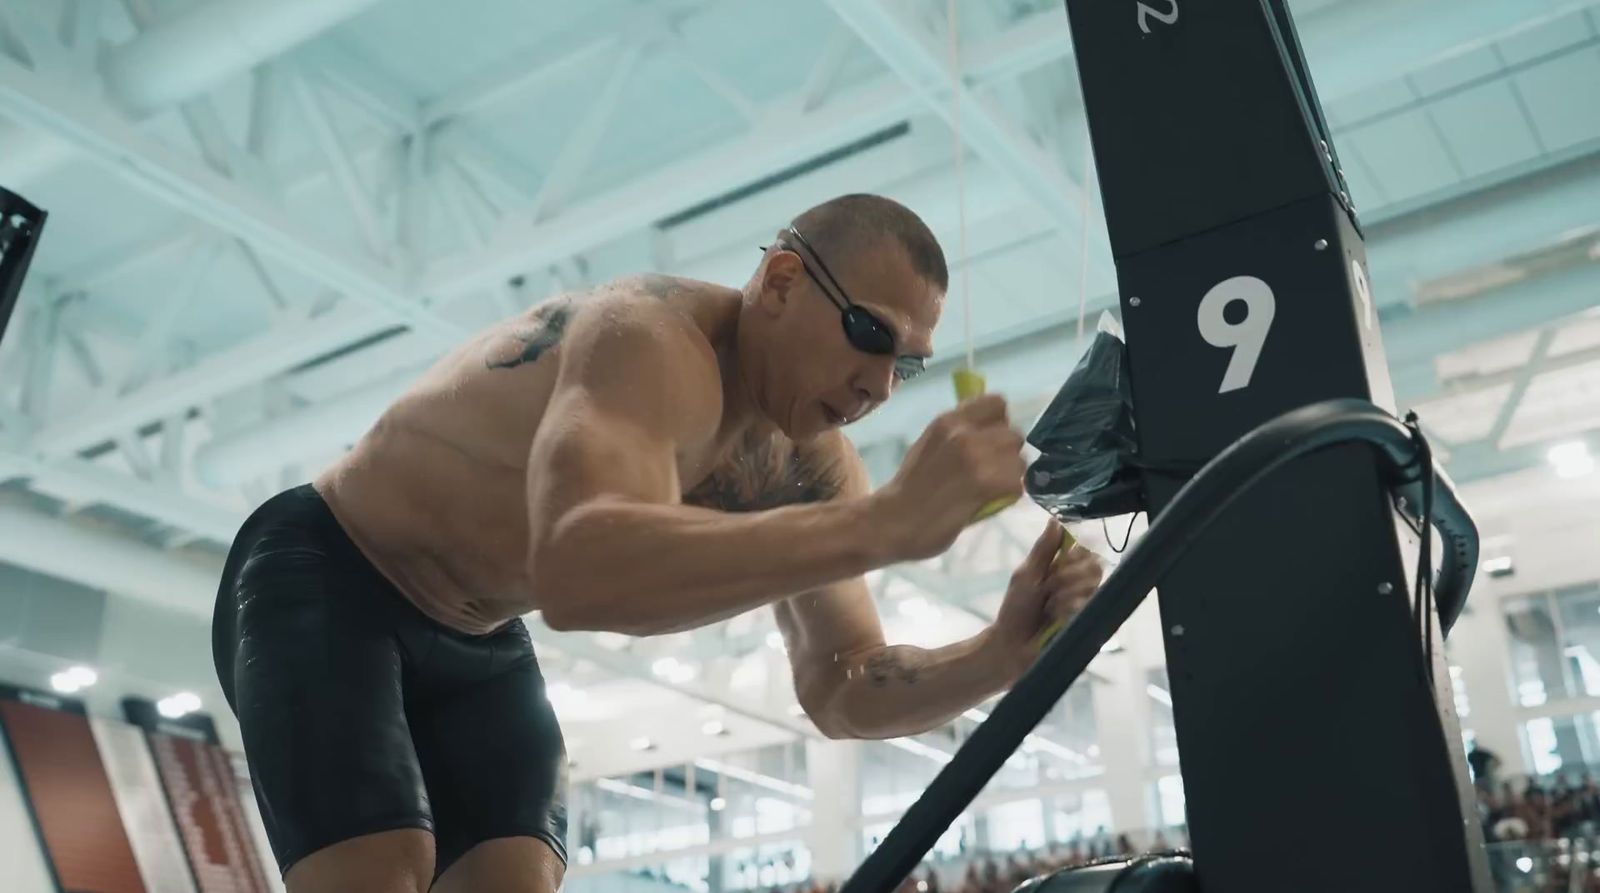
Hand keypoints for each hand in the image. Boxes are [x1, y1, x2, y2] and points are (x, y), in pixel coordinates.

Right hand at [876, 395, 1025, 560]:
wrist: (892, 520)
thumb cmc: (910, 486)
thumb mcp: (931, 443)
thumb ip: (960, 432)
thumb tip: (991, 429)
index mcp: (949, 420)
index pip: (998, 404)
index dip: (1000, 424)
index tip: (991, 440)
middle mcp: (965, 433)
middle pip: (1014, 434)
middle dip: (1008, 454)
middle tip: (993, 471)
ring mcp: (977, 459)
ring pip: (1020, 461)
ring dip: (1010, 477)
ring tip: (990, 488)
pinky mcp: (986, 486)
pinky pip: (1017, 486)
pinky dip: (1007, 497)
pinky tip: (988, 502)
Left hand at [987, 521, 1103, 678]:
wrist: (1012, 644)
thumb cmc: (1017, 608)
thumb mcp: (1026, 574)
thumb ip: (1043, 549)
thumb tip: (1056, 519)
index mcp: (1066, 569)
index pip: (1088, 549)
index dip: (1077, 552)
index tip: (1060, 560)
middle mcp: (1081, 584)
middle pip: (1095, 564)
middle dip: (1066, 575)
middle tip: (1047, 588)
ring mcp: (1088, 605)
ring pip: (1093, 584)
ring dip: (1064, 593)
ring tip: (1048, 606)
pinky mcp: (1091, 623)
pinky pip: (1090, 605)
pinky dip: (1069, 608)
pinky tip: (1056, 617)